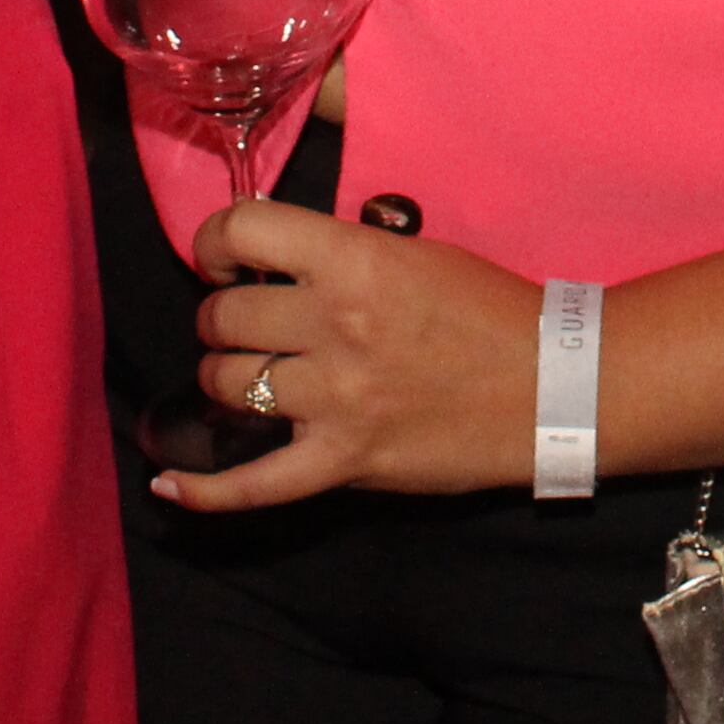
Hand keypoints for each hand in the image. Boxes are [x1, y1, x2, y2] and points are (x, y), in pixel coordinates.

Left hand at [163, 195, 538, 510]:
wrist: (555, 384)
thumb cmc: (489, 309)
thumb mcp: (414, 252)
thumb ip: (340, 254)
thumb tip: (270, 262)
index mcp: (355, 260)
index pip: (242, 231)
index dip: (216, 243)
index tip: (224, 259)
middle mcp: (335, 323)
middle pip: (223, 317)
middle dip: (224, 319)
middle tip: (251, 325)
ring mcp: (337, 398)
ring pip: (227, 386)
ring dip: (227, 380)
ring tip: (252, 377)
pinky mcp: (345, 461)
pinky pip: (254, 484)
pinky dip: (204, 492)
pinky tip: (169, 487)